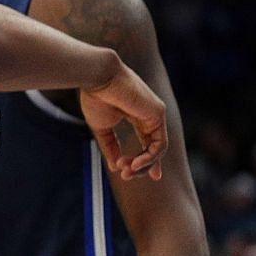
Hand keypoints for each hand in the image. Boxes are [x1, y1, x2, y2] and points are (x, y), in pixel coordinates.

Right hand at [78, 64, 165, 180]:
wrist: (97, 78)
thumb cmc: (96, 98)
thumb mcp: (102, 128)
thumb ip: (110, 146)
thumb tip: (115, 167)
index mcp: (137, 116)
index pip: (147, 142)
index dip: (144, 160)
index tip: (133, 174)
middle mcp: (150, 115)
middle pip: (154, 148)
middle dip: (143, 167)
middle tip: (127, 177)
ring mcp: (156, 114)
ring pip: (158, 149)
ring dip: (143, 165)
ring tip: (127, 172)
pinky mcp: (158, 114)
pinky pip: (159, 145)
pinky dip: (148, 158)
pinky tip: (135, 163)